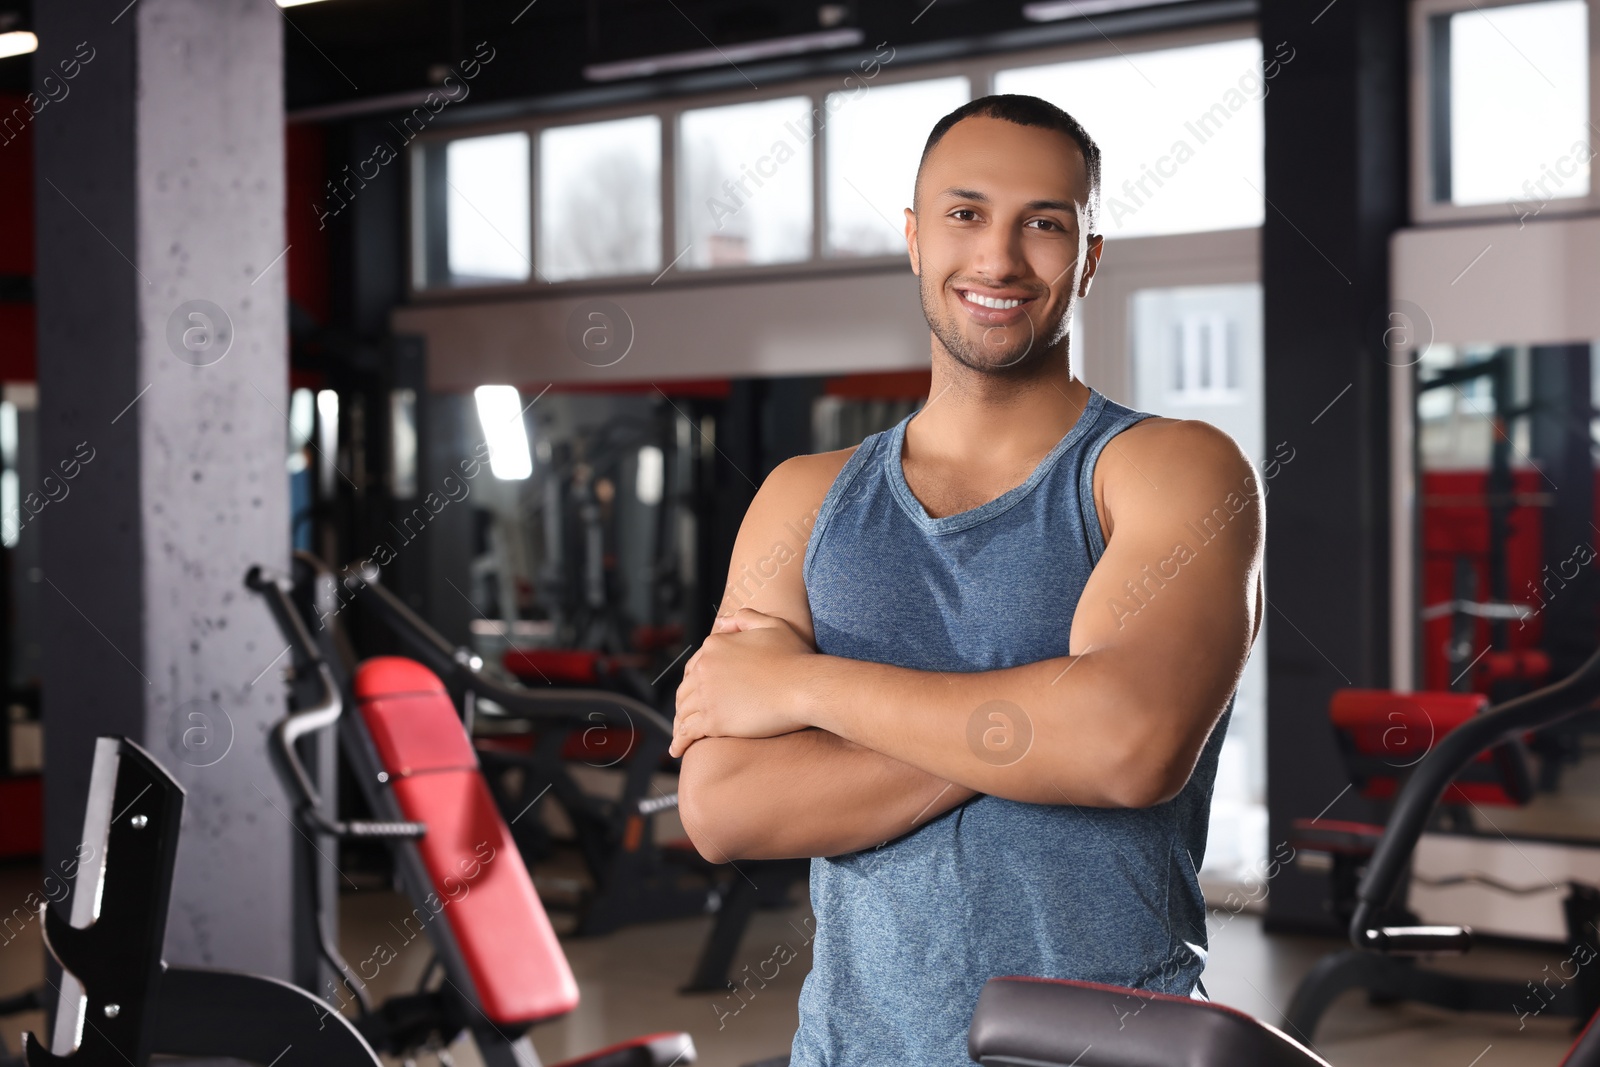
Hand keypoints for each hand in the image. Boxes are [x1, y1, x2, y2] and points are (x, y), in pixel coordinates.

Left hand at [671, 609, 816, 756]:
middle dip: (683, 705)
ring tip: (681, 737)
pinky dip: (680, 742)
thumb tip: (721, 622)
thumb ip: (745, 618)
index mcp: (715, 645)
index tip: (695, 694)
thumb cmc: (795, 657)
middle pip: (685, 690)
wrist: (804, 686)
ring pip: (684, 712)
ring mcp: (707, 695)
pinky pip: (688, 733)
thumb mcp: (772, 625)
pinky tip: (678, 751)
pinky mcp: (713, 721)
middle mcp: (704, 668)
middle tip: (685, 718)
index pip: (694, 667)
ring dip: (680, 725)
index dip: (693, 682)